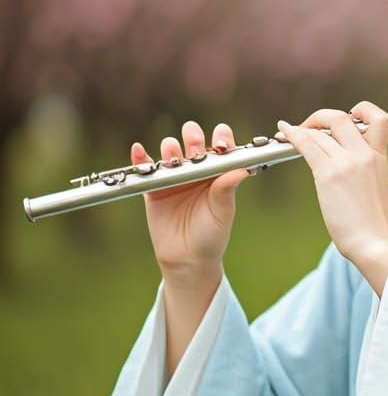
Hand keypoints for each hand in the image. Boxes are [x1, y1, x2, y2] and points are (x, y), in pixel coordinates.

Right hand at [130, 120, 251, 277]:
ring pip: (170, 149)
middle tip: (195, 150)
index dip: (221, 138)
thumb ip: (226, 189)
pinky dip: (140, 157)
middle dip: (193, 137)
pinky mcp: (154, 187)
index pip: (222, 145)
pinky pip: (145, 167)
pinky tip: (139, 151)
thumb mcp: (222, 212)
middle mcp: (197, 169)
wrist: (186, 259)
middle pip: (193, 140)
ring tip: (172, 159)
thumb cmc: (211, 235)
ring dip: (170, 148)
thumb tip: (241, 170)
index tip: (220, 145)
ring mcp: (175, 176)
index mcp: (218, 171)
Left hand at [275, 101, 387, 266]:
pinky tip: (284, 132)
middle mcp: (364, 154)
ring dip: (301, 129)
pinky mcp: (329, 174)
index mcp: (380, 157)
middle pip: (341, 118)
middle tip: (311, 126)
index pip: (378, 118)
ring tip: (290, 133)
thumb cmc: (373, 222)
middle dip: (321, 117)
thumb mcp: (379, 185)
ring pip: (319, 132)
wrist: (373, 241)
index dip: (361, 110)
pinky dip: (292, 134)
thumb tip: (350, 162)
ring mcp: (347, 162)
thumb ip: (367, 167)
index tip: (348, 117)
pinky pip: (307, 144)